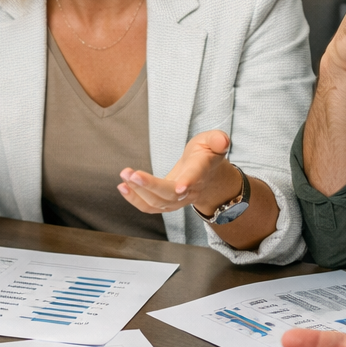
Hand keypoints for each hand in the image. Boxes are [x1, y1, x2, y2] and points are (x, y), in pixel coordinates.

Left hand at [118, 131, 239, 216]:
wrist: (208, 176)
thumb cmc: (206, 155)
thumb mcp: (214, 141)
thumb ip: (217, 139)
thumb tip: (222, 140)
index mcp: (202, 171)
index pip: (196, 177)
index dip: (188, 182)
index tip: (180, 187)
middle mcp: (190, 190)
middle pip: (170, 194)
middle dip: (150, 186)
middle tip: (132, 174)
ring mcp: (178, 200)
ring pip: (158, 203)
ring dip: (138, 192)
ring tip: (124, 176)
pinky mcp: (166, 203)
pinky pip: (150, 207)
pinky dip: (135, 200)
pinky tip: (123, 187)